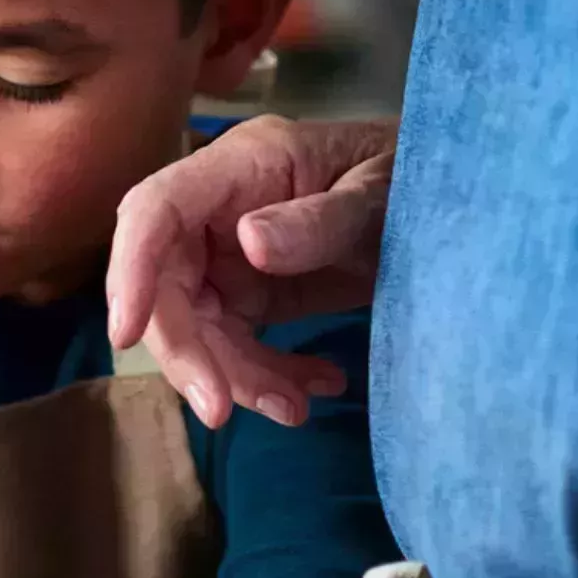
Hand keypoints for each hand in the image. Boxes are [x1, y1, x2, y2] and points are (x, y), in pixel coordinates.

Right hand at [105, 115, 396, 428]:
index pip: (157, 210)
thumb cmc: (415, 177)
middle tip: (222, 411)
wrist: (451, 200)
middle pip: (167, 284)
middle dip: (188, 353)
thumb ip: (321, 220)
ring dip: (235, 377)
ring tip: (295, 408)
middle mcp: (221, 210)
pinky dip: (265, 377)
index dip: (132, 269)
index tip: (126, 335)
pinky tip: (318, 386)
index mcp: (242, 166)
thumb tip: (249, 244)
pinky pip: (234, 344)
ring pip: (197, 328)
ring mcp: (233, 254)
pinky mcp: (253, 292)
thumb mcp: (381, 196)